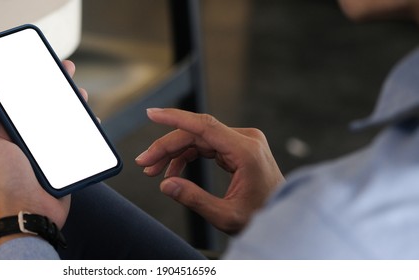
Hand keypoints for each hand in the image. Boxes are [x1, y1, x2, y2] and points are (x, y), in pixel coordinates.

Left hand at [0, 60, 84, 249]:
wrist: (28, 214)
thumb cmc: (2, 184)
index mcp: (3, 136)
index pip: (14, 104)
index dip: (24, 84)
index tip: (35, 68)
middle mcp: (23, 142)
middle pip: (40, 109)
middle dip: (52, 89)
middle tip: (64, 71)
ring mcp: (43, 152)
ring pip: (59, 122)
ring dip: (70, 106)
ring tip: (79, 94)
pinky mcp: (61, 162)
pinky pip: (72, 141)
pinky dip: (82, 130)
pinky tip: (89, 120)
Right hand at [135, 108, 284, 234]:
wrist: (284, 219)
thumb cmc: (262, 217)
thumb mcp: (226, 216)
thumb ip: (194, 200)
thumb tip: (167, 185)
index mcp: (246, 151)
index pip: (204, 126)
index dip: (174, 117)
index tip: (152, 114)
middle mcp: (246, 140)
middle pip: (196, 134)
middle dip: (167, 148)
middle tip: (145, 163)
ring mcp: (243, 142)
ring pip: (198, 139)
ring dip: (174, 153)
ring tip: (154, 170)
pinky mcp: (239, 148)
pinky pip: (206, 145)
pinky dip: (187, 156)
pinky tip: (173, 171)